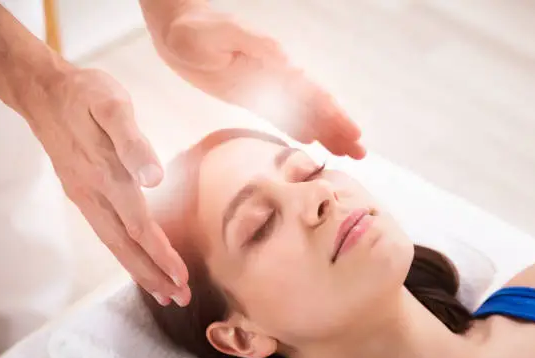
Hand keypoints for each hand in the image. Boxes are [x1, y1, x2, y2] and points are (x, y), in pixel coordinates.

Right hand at [26, 67, 189, 306]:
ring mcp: (84, 195)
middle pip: (125, 246)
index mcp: (106, 175)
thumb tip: (153, 178)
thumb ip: (133, 142)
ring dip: (139, 269)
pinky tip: (136, 260)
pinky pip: (104, 231)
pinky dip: (124, 252)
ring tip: (163, 291)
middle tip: (179, 298)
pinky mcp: (80, 192)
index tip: (181, 276)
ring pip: (113, 243)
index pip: (138, 226)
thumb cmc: (85, 94)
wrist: (44, 91)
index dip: (160, 254)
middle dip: (153, 275)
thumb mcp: (112, 104)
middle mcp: (92, 193)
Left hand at [152, 5, 365, 158]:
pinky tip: (311, 140)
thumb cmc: (194, 29)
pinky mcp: (250, 94)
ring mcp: (265, 86)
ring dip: (325, 132)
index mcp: (274, 62)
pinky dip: (298, 128)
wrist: (174, 27)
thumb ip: (253, 44)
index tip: (353, 134)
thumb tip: (287, 61)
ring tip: (346, 153)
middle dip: (338, 128)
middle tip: (360, 154)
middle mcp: (276, 75)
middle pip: (315, 106)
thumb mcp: (220, 34)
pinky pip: (280, 116)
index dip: (333, 114)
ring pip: (302, 113)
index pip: (311, 92)